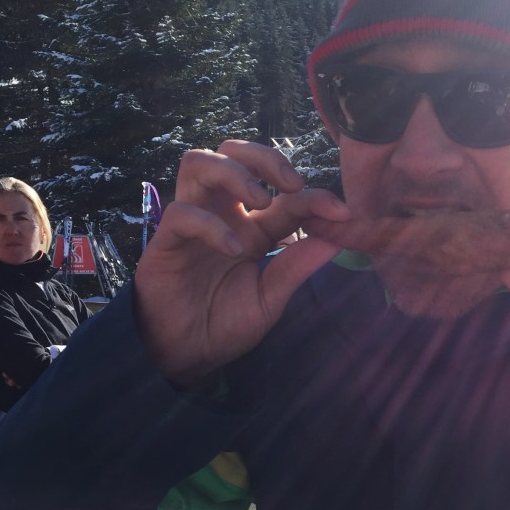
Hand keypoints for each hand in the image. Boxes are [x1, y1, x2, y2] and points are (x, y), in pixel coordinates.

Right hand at [134, 141, 348, 384]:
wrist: (188, 356)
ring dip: (234, 172)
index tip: (343, 212)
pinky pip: (182, 213)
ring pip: (199, 163)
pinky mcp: (166, 241)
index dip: (316, 197)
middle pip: (233, 153)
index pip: (285, 196)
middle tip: (292, 184)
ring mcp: (193, 223)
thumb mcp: (271, 297)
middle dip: (265, 158)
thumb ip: (297, 266)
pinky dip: (211, 225)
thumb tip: (339, 237)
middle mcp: (223, 215)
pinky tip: (235, 249)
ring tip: (260, 201)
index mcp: (253, 227)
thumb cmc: (226, 324)